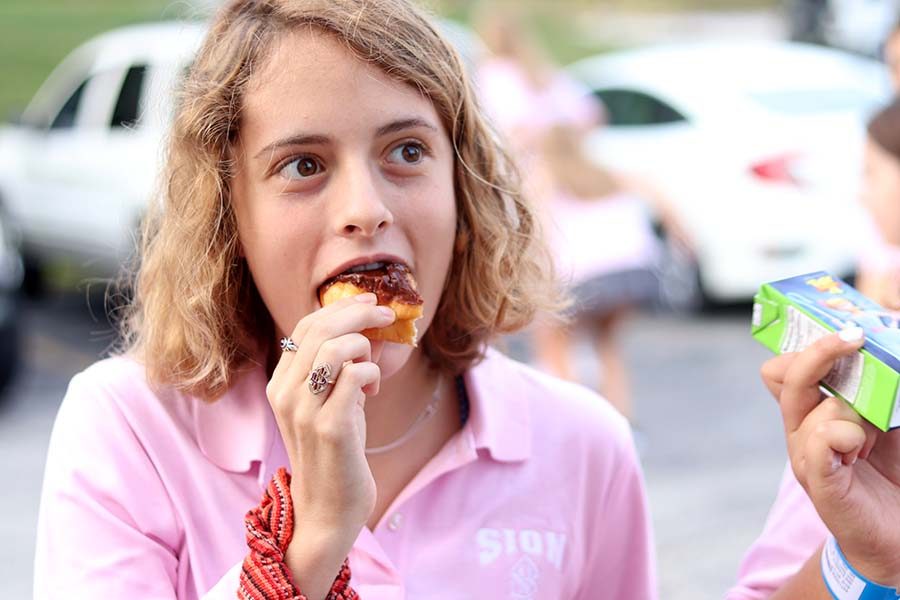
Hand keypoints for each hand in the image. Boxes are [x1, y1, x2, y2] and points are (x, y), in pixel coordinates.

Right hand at [265, 293, 393, 562]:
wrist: (328, 509)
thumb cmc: (335, 454)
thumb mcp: (335, 403)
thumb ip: (344, 369)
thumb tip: (373, 331)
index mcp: (281, 384)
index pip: (304, 326)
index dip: (339, 308)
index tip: (369, 302)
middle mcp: (285, 393)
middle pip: (319, 329)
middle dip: (359, 313)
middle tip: (387, 315)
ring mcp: (304, 411)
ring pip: (334, 348)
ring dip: (364, 347)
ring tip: (373, 368)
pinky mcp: (329, 428)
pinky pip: (354, 376)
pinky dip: (372, 374)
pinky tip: (373, 392)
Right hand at [761, 329, 899, 586]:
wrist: (899, 537)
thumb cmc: (896, 471)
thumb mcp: (890, 417)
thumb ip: (883, 385)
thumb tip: (887, 328)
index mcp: (814, 409)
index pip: (784, 366)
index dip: (807, 343)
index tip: (846, 327)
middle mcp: (803, 429)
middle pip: (786, 376)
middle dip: (820, 352)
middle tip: (854, 335)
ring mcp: (807, 457)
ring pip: (814, 410)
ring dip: (853, 408)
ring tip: (878, 431)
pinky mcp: (822, 485)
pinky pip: (817, 448)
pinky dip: (838, 436)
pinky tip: (858, 444)